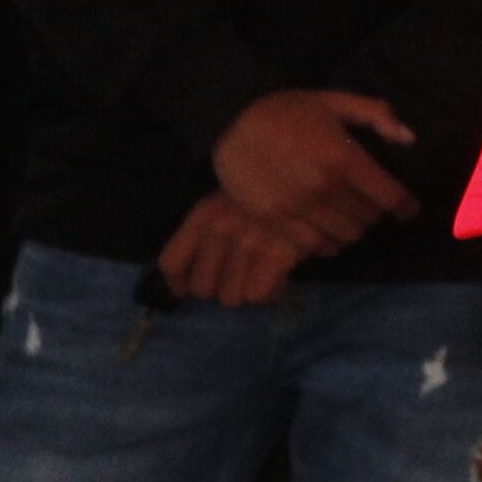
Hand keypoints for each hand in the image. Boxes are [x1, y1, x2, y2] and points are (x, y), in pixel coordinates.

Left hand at [156, 194, 305, 306]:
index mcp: (203, 215)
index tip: (189, 289)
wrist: (310, 183)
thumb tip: (180, 288)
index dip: (179, 283)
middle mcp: (221, 228)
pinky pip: (258, 297)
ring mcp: (249, 242)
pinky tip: (279, 278)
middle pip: (202, 288)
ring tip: (260, 273)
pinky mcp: (277, 255)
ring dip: (246, 291)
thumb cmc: (263, 200)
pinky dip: (270, 292)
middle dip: (219, 287)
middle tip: (237, 275)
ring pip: (230, 297)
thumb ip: (197, 241)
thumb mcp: (224, 207)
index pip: (171, 264)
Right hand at [212, 87, 420, 251]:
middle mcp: (324, 187)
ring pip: (347, 237)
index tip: (408, 208)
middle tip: (367, 203)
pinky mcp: (276, 220)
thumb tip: (410, 138)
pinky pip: (316, 247)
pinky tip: (325, 228)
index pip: (392, 197)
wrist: (229, 120)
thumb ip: (376, 114)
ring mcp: (299, 207)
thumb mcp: (333, 101)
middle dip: (374, 212)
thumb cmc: (287, 110)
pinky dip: (328, 242)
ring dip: (352, 228)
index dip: (406, 206)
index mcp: (344, 158)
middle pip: (370, 219)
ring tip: (346, 215)